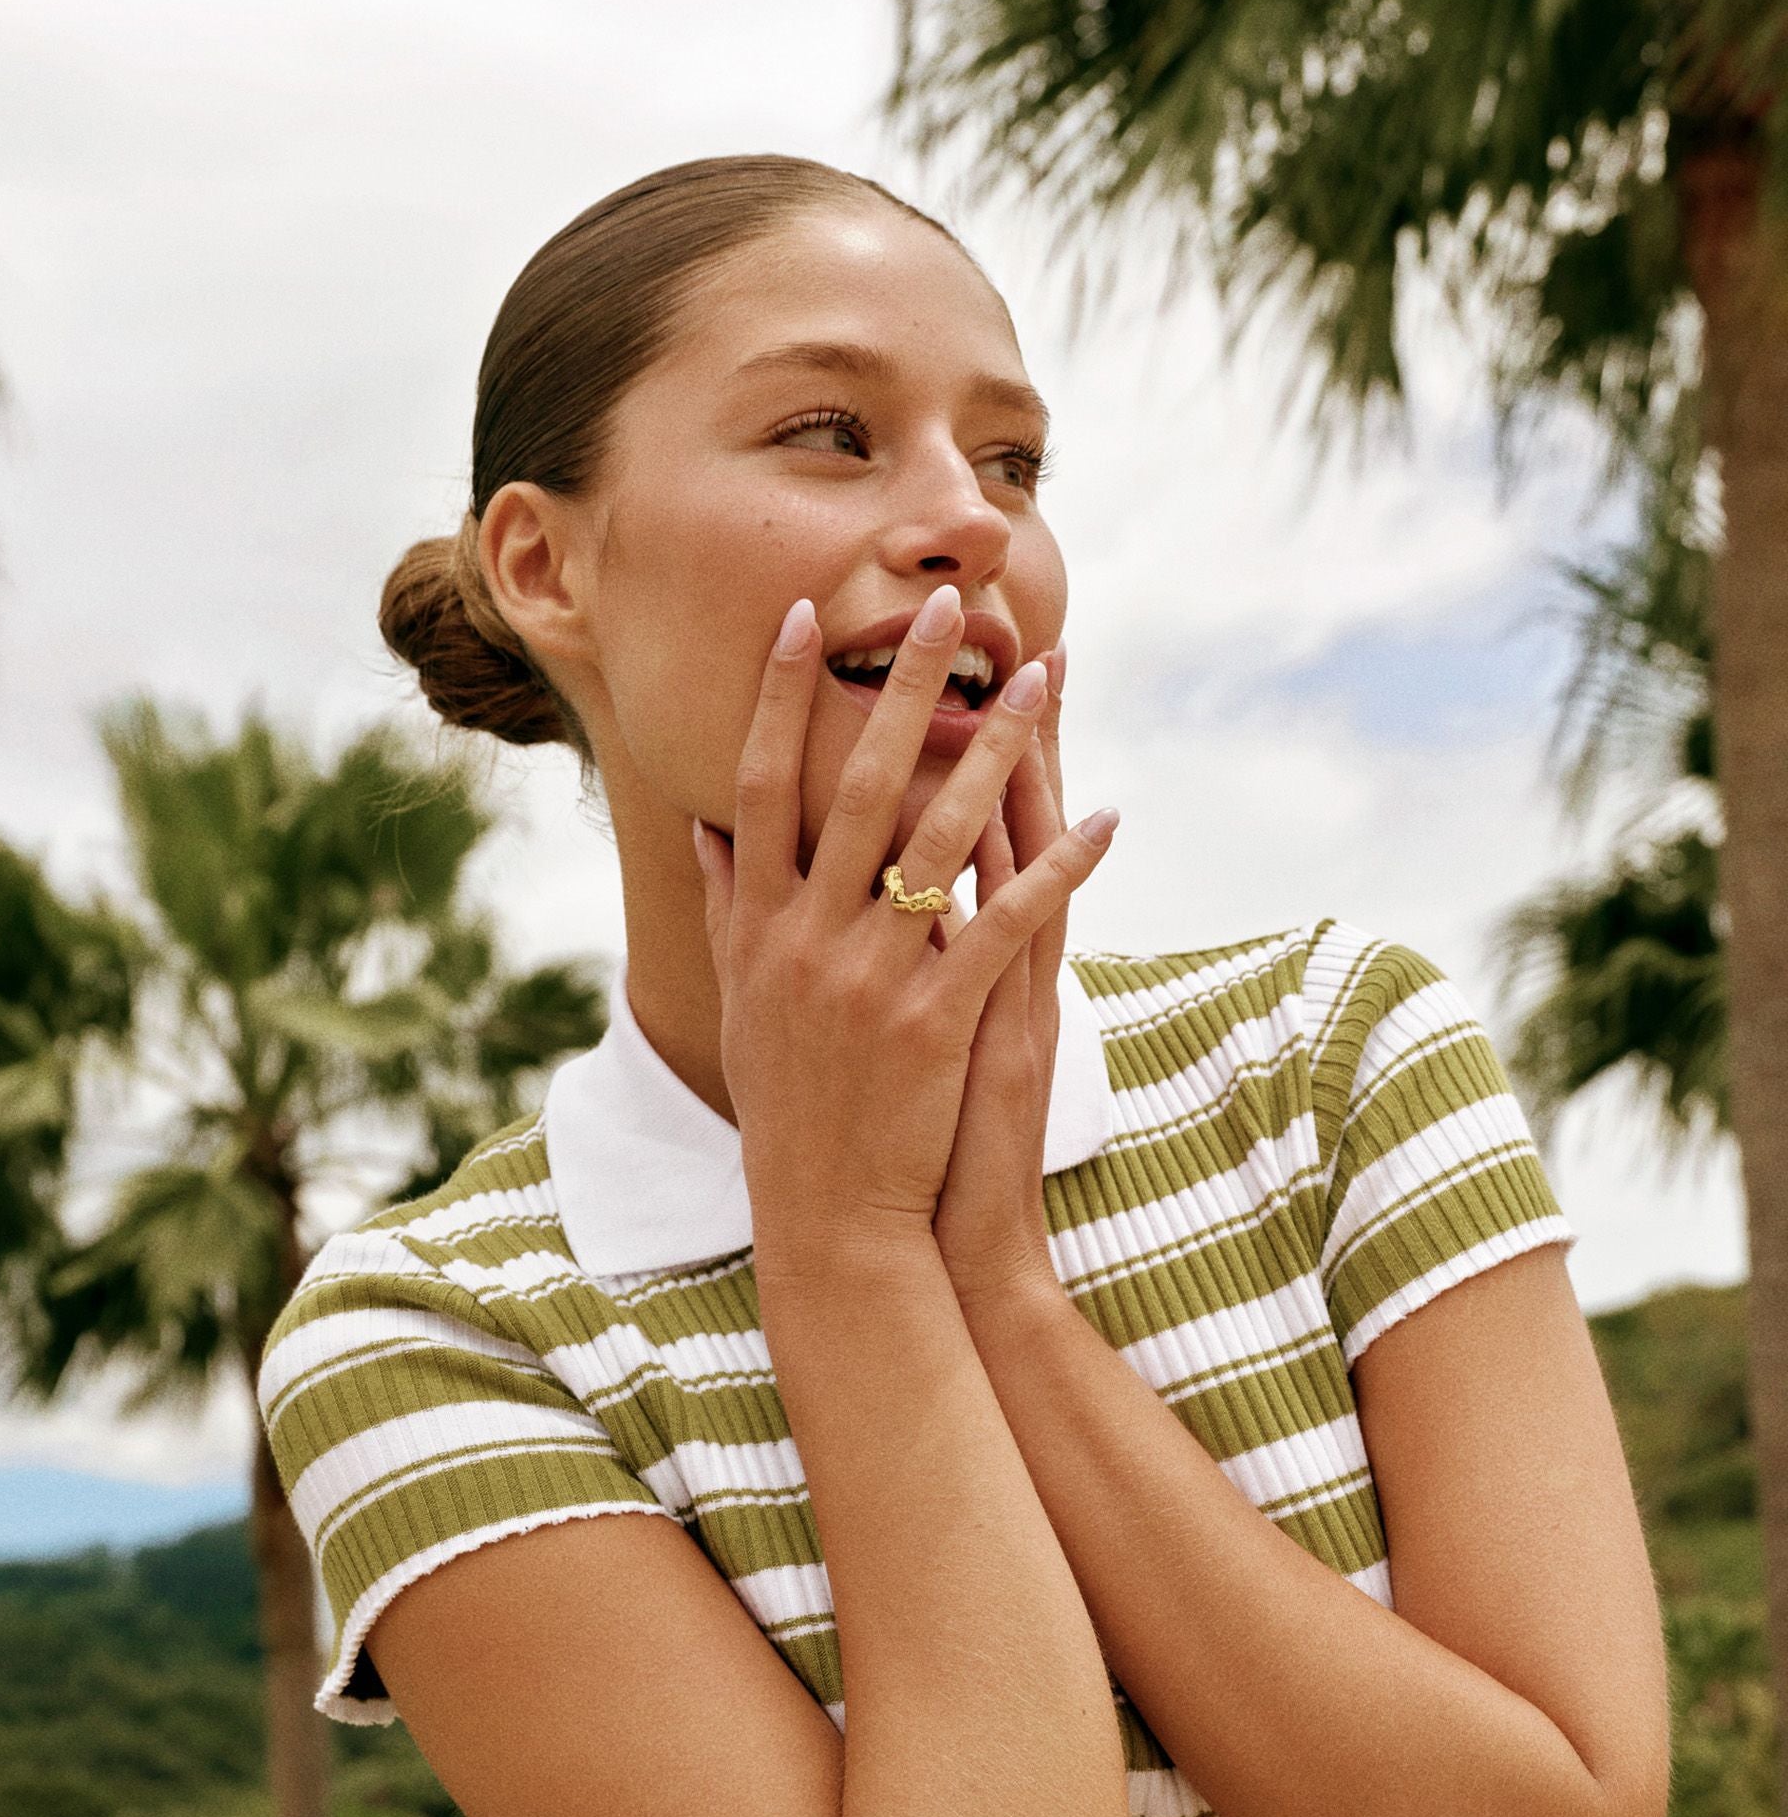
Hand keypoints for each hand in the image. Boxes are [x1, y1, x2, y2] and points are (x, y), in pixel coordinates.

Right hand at [692, 587, 1116, 1276]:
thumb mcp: (738, 1000)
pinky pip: (1009, 924)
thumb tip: (706, 826)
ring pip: (941, 836)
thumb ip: (722, 906)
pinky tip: (1110, 821)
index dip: (777, 695)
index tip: (801, 615)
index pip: (761, 782)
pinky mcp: (937, 1019)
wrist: (826, 1212)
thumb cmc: (786, 1102)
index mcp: (756, 922)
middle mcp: (806, 935)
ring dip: (998, 750)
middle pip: (858, 784)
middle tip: (943, 605)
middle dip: (903, 686)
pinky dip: (1063, 869)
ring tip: (1041, 680)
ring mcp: (871, 976)